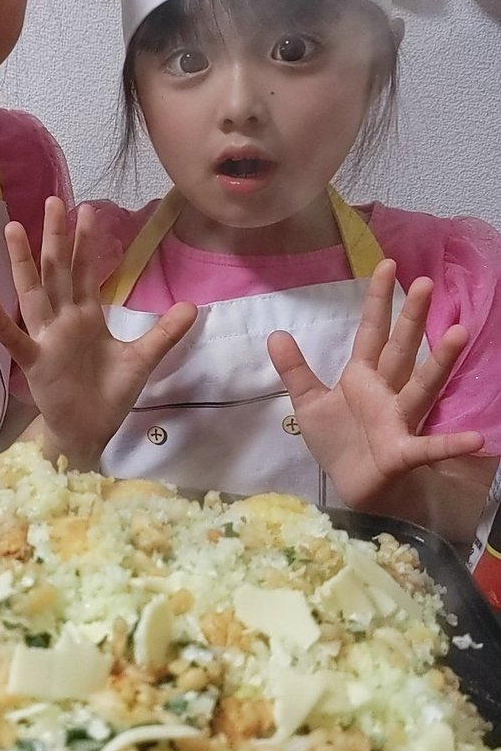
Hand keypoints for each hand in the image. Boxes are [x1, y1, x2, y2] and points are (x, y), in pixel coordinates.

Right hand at [0, 197, 196, 468]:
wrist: (90, 431)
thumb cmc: (108, 394)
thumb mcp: (142, 359)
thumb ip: (164, 332)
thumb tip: (193, 306)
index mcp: (85, 316)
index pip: (84, 270)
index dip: (85, 241)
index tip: (86, 208)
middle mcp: (62, 320)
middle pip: (57, 270)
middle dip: (56, 236)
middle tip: (52, 200)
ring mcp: (46, 339)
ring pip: (32, 293)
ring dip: (23, 262)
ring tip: (14, 230)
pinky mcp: (36, 363)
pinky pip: (17, 341)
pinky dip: (2, 324)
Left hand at [267, 258, 483, 509]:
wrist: (348, 486)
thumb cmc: (336, 441)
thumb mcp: (308, 403)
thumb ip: (294, 369)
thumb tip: (275, 333)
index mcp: (363, 376)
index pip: (371, 331)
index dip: (378, 300)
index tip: (388, 264)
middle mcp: (386, 391)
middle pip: (401, 348)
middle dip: (412, 317)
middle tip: (426, 282)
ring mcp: (399, 419)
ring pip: (422, 385)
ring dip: (441, 360)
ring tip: (460, 331)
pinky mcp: (403, 451)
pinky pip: (428, 446)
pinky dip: (450, 443)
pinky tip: (476, 439)